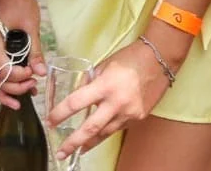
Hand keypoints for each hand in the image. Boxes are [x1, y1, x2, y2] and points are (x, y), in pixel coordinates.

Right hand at [0, 0, 44, 108]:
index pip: (3, 72)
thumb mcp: (30, 27)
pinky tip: (26, 86)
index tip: (33, 73)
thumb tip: (41, 73)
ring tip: (29, 93)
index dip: (18, 77)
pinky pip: (2, 71)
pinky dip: (11, 82)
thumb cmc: (20, 4)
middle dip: (15, 88)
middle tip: (34, 86)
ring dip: (11, 90)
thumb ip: (35, 51)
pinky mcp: (0, 50)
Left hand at [49, 40, 173, 161]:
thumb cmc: (130, 57)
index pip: (76, 102)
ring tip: (77, 150)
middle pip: (90, 128)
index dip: (60, 113)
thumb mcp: (105, 65)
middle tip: (60, 152)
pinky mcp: (138, 117)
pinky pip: (118, 127)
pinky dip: (107, 131)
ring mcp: (129, 113)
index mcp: (105, 85)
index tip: (51, 121)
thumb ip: (91, 81)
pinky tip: (99, 136)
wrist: (159, 59)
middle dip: (73, 143)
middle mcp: (116, 103)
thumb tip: (79, 93)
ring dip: (89, 143)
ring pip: (105, 133)